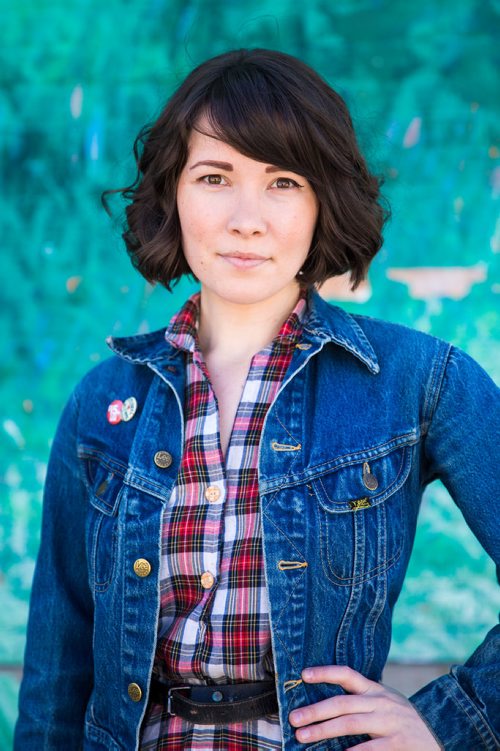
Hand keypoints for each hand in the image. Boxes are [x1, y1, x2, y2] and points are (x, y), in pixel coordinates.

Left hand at [288, 665, 441, 749]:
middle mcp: (380, 703)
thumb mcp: (385, 702)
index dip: (325, 672)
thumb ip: (361, 700)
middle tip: (293, 718)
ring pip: (350, 724)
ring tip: (303, 736)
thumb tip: (325, 704)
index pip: (347, 674)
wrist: (440, 736)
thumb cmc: (403, 720)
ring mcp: (389, 723)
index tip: (304, 674)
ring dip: (323, 730)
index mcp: (376, 690)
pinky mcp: (396, 744)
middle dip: (315, 710)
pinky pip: (368, 749)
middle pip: (342, 703)